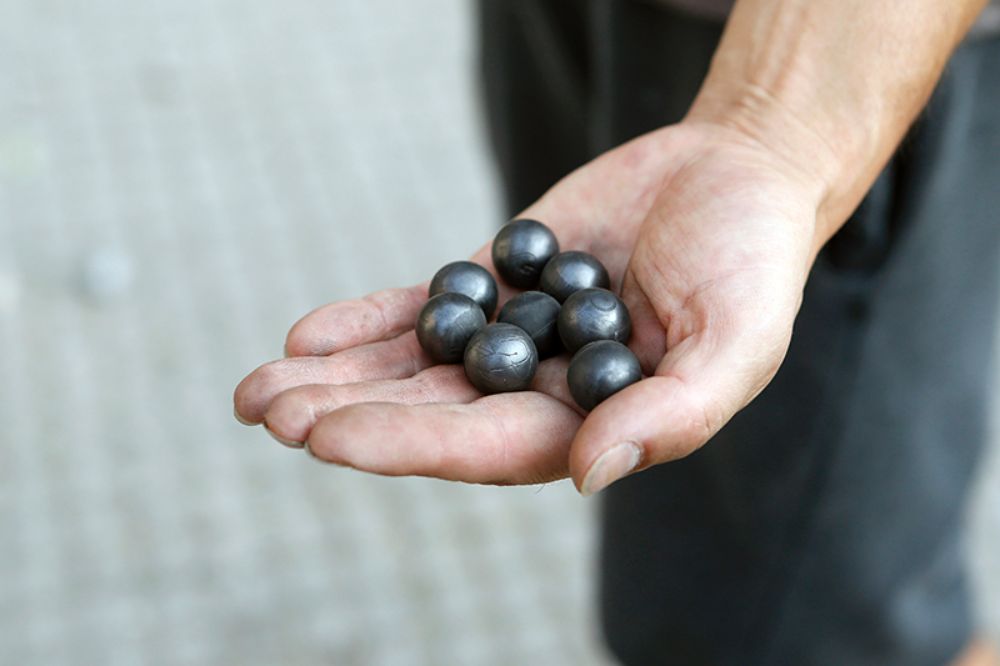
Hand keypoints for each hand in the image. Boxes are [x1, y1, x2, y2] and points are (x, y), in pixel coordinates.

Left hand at [233, 121, 825, 493]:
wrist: (735, 176)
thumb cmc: (752, 264)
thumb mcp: (736, 342)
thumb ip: (671, 413)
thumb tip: (588, 474)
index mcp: (593, 423)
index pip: (490, 446)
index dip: (410, 445)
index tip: (330, 439)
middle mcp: (543, 390)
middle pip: (433, 413)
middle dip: (350, 417)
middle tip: (267, 415)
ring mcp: (515, 336)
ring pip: (415, 367)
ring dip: (339, 379)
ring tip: (255, 390)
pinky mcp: (498, 281)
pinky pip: (425, 306)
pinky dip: (368, 321)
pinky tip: (306, 336)